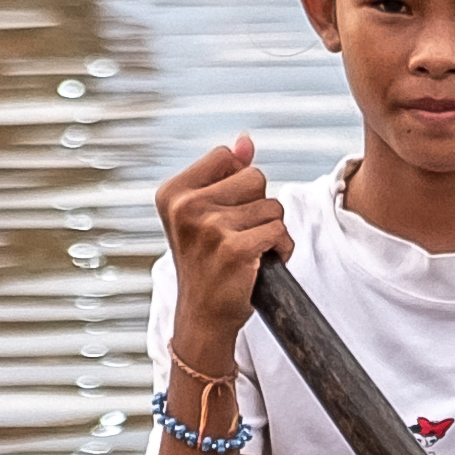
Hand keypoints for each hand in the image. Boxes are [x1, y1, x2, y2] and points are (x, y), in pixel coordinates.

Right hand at [155, 131, 289, 350]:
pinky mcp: (234, 249)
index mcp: (173, 192)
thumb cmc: (207, 262)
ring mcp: (210, 228)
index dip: (238, 183)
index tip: (223, 212)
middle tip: (238, 234)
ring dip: (271, 229)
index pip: (227, 157)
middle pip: (255, 178)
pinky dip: (281, 248)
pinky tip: (261, 262)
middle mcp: (186, 207)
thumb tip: (246, 140)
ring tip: (249, 250)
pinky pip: (280, 231)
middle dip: (258, 206)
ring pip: (273, 206)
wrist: (203, 315)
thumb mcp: (204, 212)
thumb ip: (226, 172)